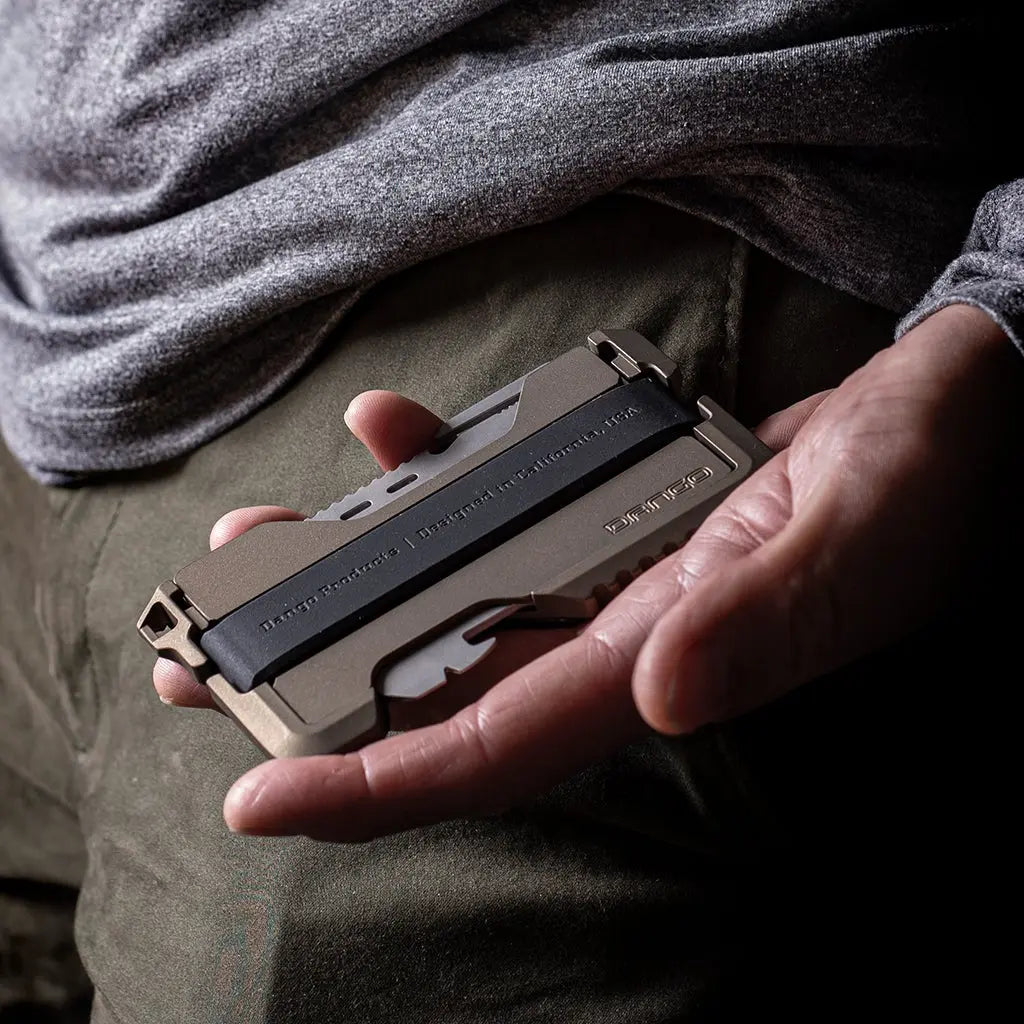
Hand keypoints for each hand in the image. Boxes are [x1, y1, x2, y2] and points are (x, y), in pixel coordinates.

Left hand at [154, 305, 1020, 840]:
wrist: (952, 411)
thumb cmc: (926, 471)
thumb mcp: (859, 529)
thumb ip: (768, 614)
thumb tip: (665, 691)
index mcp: (673, 653)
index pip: (506, 743)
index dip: (383, 785)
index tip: (263, 799)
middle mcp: (629, 628)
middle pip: (449, 688)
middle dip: (318, 692)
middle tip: (196, 675)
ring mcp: (618, 571)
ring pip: (461, 601)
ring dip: (351, 581)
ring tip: (254, 551)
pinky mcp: (620, 513)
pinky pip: (508, 512)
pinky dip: (440, 476)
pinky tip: (388, 437)